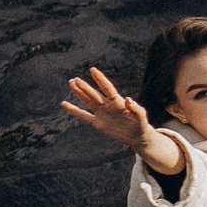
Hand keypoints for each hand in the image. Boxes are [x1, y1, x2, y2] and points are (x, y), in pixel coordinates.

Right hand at [62, 67, 183, 172]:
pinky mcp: (98, 123)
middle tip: (74, 79)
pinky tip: (65, 104)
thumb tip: (128, 99)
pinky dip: (75, 110)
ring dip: (79, 93)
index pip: (107, 88)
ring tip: (71, 83)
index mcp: (118, 102)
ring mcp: (102, 113)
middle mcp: (108, 105)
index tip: (93, 70)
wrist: (137, 136)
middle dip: (85, 87)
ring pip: (88, 101)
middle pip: (94, 94)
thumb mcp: (141, 117)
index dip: (100, 79)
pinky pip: (84, 115)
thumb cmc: (141, 124)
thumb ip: (136, 109)